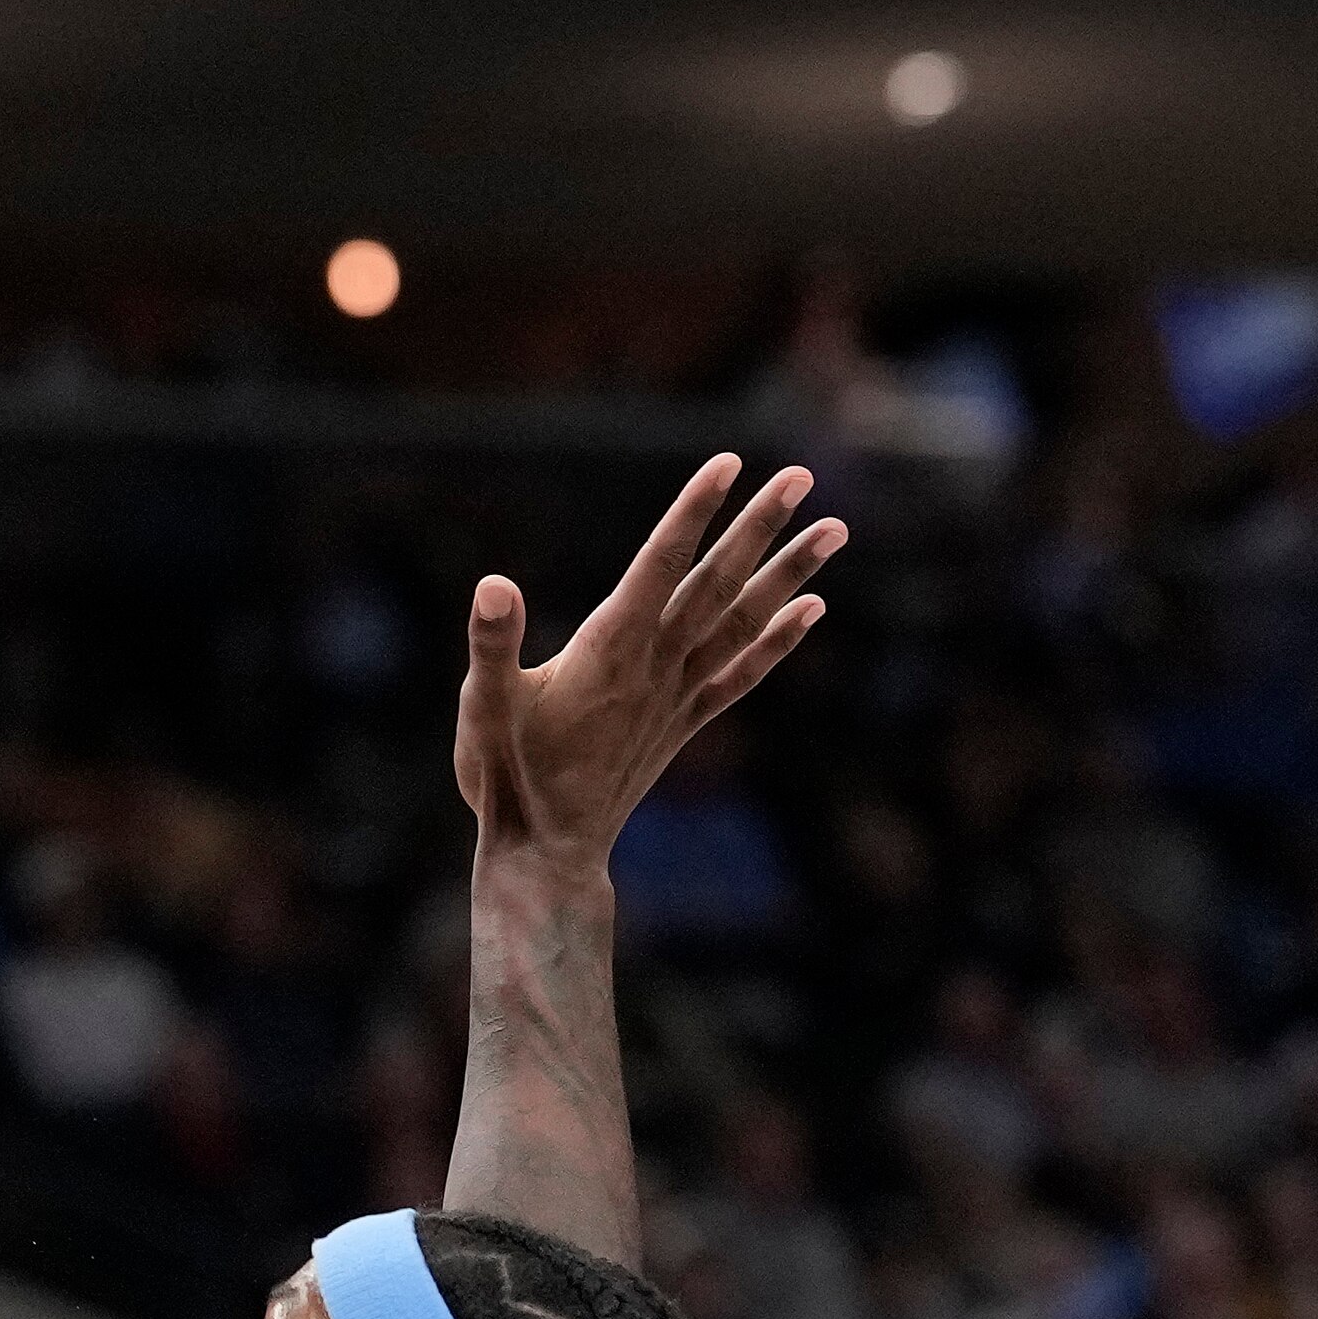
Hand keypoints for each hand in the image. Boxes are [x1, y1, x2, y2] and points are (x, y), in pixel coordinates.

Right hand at [453, 454, 840, 873]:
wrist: (548, 855)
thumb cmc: (508, 779)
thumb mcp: (483, 708)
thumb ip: (491, 646)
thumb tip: (494, 584)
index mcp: (607, 653)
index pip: (658, 567)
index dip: (692, 513)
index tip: (728, 463)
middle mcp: (654, 668)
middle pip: (716, 584)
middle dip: (758, 527)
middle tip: (799, 475)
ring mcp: (675, 696)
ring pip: (742, 622)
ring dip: (790, 572)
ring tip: (834, 527)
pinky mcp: (682, 723)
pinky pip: (742, 673)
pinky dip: (779, 639)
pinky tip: (812, 607)